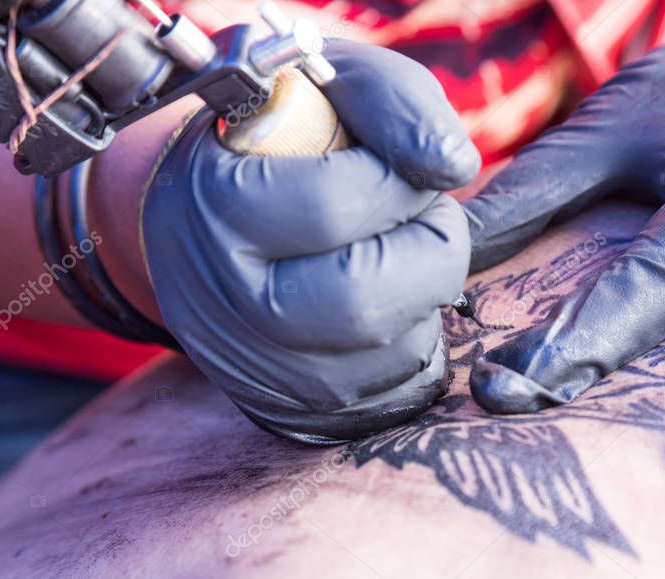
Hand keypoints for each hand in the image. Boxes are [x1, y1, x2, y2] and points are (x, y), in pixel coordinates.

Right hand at [142, 39, 478, 443]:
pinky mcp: (297, 408)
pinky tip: (389, 292)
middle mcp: (226, 303)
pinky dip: (416, 332)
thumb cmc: (281, 140)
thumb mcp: (327, 85)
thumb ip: (394, 101)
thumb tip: (454, 165)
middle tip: (423, 214)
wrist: (209, 222)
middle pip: (363, 300)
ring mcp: (259, 367)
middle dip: (430, 248)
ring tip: (401, 247)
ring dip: (427, 291)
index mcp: (213, 209)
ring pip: (389, 351)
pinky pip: (394, 386)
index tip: (399, 163)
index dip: (396, 179)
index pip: (331, 205)